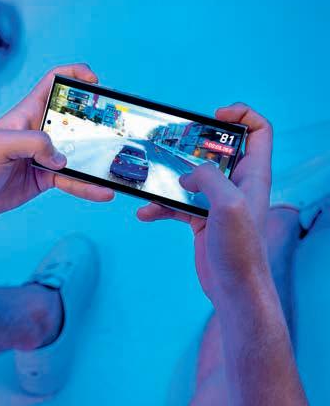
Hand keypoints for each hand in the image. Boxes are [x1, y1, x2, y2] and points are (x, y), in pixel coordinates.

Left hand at [0, 63, 114, 218]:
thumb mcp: (0, 146)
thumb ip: (32, 143)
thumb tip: (61, 157)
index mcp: (27, 113)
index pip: (53, 82)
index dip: (74, 75)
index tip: (96, 82)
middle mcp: (39, 131)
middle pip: (75, 118)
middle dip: (97, 119)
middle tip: (116, 127)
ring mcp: (45, 155)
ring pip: (79, 152)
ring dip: (97, 158)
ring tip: (115, 166)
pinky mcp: (47, 178)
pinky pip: (73, 180)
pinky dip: (88, 186)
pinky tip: (103, 192)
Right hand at [137, 104, 272, 303]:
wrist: (233, 290)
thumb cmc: (240, 250)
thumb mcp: (227, 204)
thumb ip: (209, 177)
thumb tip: (190, 174)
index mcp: (253, 175)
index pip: (258, 132)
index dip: (241, 116)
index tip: (215, 115)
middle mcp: (238, 185)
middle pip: (218, 151)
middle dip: (193, 145)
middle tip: (173, 144)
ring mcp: (218, 203)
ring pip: (192, 178)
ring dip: (169, 178)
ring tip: (150, 181)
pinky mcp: (202, 220)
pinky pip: (177, 204)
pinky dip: (161, 206)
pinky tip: (146, 214)